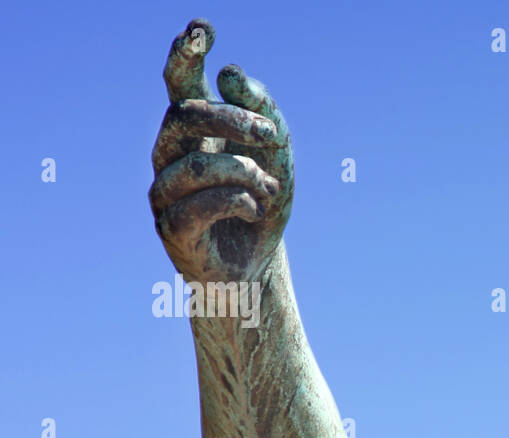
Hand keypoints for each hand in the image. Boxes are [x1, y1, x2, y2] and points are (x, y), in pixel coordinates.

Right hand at [148, 19, 293, 283]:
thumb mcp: (278, 157)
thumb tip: (230, 74)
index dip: (185, 54)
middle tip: (270, 132)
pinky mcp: (170, 228)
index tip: (201, 30)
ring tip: (270, 188)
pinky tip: (255, 209)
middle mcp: (170, 155)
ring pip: (197, 163)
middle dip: (231, 118)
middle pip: (184, 114)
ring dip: (245, 172)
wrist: (256, 268)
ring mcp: (164, 191)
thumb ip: (263, 113)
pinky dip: (238, 201)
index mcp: (194, 132)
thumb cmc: (262, 205)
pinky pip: (201, 203)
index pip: (180, 84)